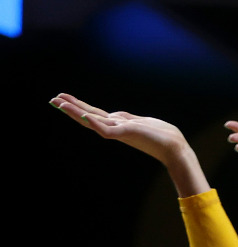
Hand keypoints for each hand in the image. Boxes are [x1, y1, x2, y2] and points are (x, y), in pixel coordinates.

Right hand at [51, 93, 190, 163]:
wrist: (175, 147)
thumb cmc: (161, 135)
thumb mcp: (139, 122)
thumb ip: (125, 119)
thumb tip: (113, 114)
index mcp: (117, 124)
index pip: (93, 114)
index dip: (78, 107)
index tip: (62, 98)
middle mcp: (115, 128)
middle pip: (88, 116)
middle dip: (71, 108)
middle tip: (52, 99)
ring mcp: (120, 131)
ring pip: (93, 121)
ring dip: (76, 112)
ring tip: (60, 104)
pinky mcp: (127, 134)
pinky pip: (107, 130)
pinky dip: (96, 124)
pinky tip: (86, 117)